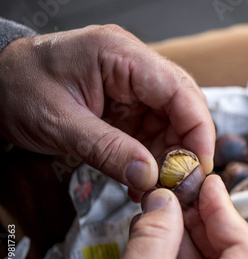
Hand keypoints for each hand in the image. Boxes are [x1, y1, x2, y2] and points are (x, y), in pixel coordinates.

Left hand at [0, 25, 214, 199]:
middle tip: (180, 181)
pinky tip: (143, 178)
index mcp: (120, 54)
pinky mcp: (125, 104)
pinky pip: (151, 130)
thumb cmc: (18, 87)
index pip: (178, 88)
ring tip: (156, 186)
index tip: (200, 164)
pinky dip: (151, 156)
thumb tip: (148, 175)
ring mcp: (131, 85)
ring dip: (169, 155)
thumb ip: (107, 149)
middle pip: (182, 105)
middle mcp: (133, 66)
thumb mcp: (60, 122)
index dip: (197, 128)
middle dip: (186, 145)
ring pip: (170, 121)